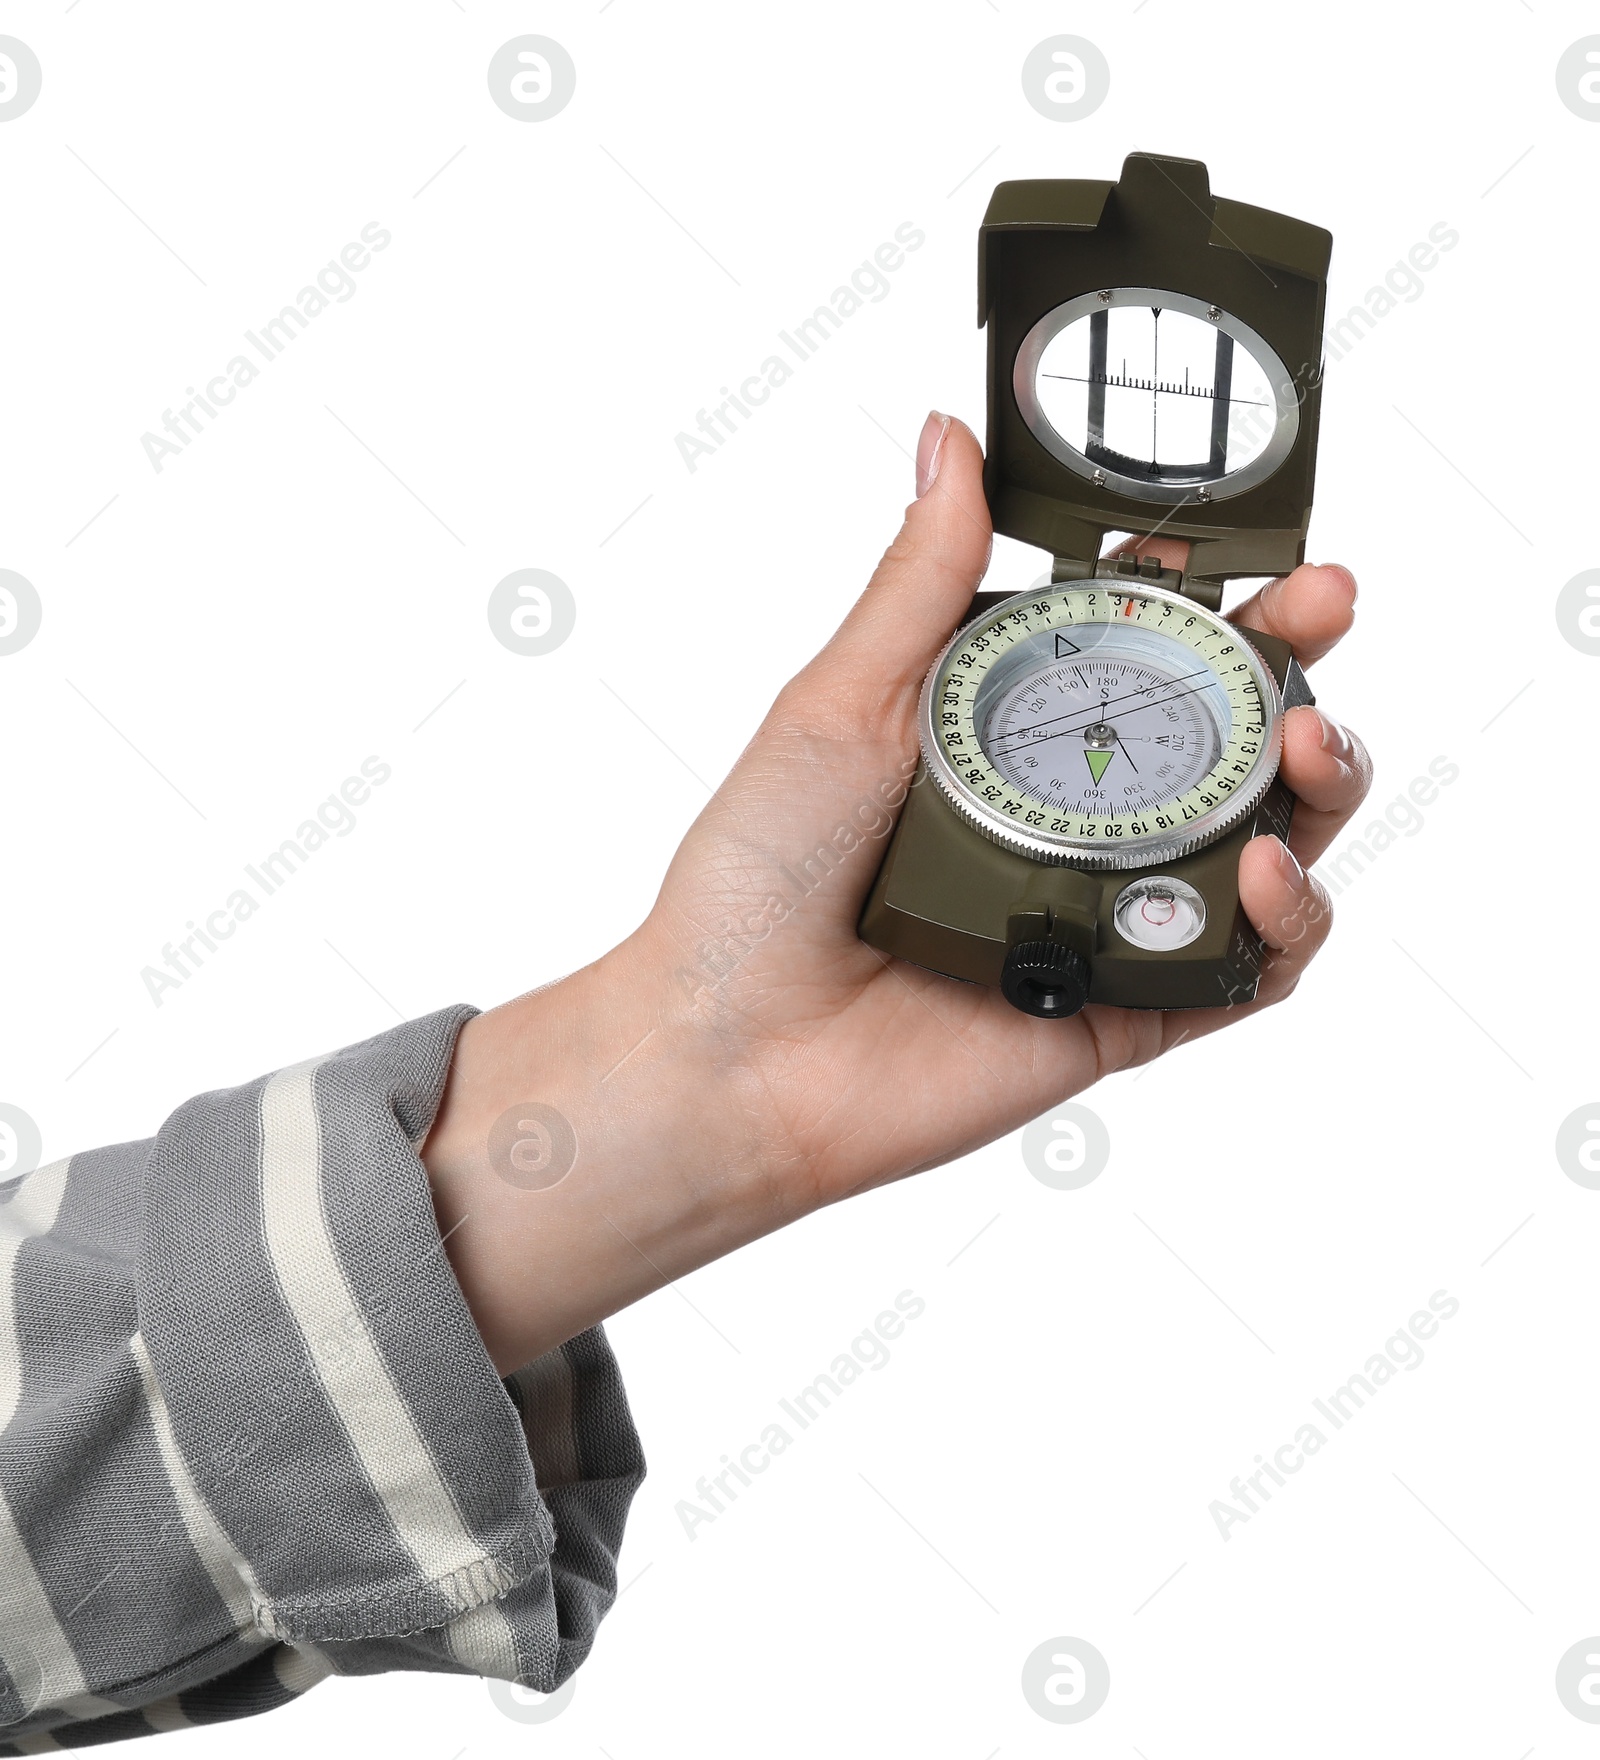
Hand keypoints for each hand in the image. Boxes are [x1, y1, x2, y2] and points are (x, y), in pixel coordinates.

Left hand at [424, 413, 1370, 1371]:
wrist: (728, 1054)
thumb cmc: (757, 878)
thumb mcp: (839, 704)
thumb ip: (920, 582)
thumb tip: (953, 436)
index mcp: (1009, 734)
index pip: (1145, 648)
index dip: (1217, 595)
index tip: (1261, 548)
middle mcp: (1072, 819)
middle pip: (1228, 735)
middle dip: (1296, 667)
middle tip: (1325, 611)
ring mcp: (1106, 915)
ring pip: (1266, 842)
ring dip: (1318, 784)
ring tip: (1306, 746)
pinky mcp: (1125, 1010)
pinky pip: (1243, 967)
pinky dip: (1285, 922)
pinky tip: (1265, 875)